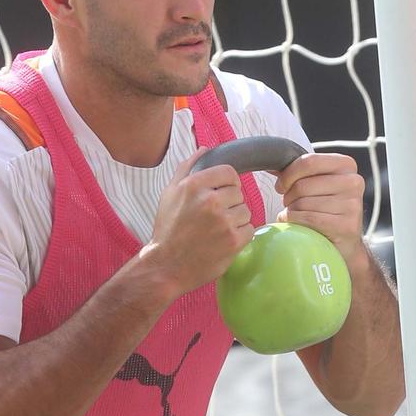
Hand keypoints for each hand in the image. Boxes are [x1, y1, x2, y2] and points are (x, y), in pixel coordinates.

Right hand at [138, 148, 254, 298]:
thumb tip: (205, 149)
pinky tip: (223, 240)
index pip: (229, 172)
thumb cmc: (168, 229)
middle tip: (214, 217)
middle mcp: (210, 201)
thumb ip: (188, 167)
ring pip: (245, 211)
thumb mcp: (170, 193)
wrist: (166, 266)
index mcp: (194, 185)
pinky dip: (240, 235)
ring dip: (236, 220)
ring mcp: (224, 222)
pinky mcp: (233, 241)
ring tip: (217, 230)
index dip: (227, 183)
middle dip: (230, 203)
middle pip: (238, 192)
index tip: (221, 194)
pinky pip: (249, 229)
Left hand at [275, 152, 365, 260]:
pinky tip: (299, 226)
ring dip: (292, 212)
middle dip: (289, 197)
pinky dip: (296, 222)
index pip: (309, 161)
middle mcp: (353, 182)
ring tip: (299, 216)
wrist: (345, 241)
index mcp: (346, 165)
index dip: (288, 174)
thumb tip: (272, 165)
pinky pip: (308, 219)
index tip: (281, 186)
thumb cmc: (326, 208)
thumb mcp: (317, 183)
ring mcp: (352, 205)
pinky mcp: (346, 225)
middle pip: (303, 185)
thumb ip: (299, 172)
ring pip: (303, 203)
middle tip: (292, 204)